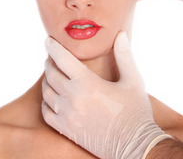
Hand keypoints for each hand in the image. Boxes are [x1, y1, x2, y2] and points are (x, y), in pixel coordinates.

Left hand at [41, 32, 171, 158]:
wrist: (135, 146)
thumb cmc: (136, 112)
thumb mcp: (134, 81)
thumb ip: (124, 56)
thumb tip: (120, 35)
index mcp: (88, 83)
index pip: (62, 58)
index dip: (52, 47)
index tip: (48, 40)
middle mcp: (74, 98)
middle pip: (51, 73)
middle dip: (50, 62)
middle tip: (53, 58)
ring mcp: (67, 115)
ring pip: (46, 91)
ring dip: (47, 80)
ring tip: (53, 75)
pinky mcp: (66, 129)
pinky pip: (46, 112)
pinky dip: (46, 102)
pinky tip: (52, 97)